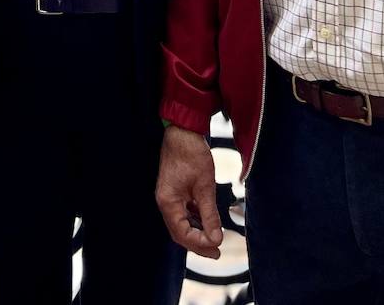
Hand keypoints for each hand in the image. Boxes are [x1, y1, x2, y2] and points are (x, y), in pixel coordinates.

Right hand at [155, 125, 222, 258]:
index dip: (200, 243)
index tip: (218, 246)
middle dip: (197, 244)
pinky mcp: (174, 190)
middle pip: (179, 232)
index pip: (182, 233)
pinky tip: (207, 222)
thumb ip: (209, 215)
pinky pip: (183, 212)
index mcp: (168, 202)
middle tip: (217, 252)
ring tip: (214, 240)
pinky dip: (195, 220)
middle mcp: (165, 201)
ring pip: (181, 223)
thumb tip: (216, 239)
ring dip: (197, 233)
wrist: (183, 131)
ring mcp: (168, 196)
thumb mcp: (205, 186)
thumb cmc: (192, 155)